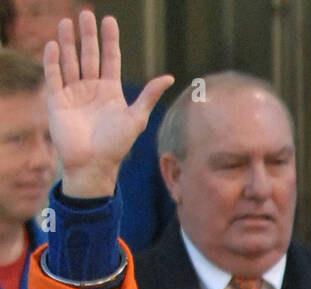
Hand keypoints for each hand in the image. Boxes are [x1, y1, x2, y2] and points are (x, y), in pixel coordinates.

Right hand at [43, 12, 172, 197]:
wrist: (93, 164)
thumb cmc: (116, 145)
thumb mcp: (136, 118)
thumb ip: (149, 96)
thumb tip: (170, 77)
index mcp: (111, 91)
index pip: (110, 59)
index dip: (109, 40)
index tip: (109, 20)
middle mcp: (91, 89)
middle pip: (89, 55)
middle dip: (87, 35)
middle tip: (85, 13)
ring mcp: (73, 93)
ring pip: (70, 62)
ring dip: (68, 42)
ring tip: (66, 22)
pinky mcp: (57, 101)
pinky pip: (53, 77)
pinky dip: (52, 61)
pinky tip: (54, 45)